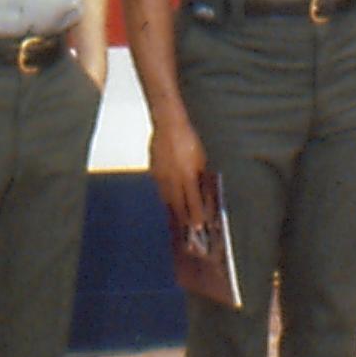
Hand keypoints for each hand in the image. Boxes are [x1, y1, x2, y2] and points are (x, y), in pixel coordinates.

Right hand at [149, 112, 211, 232]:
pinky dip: (166, 198)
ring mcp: (161, 176)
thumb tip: (202, 192)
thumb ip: (199, 176)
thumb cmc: (188, 139)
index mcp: (188, 175)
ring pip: (167, 200)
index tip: (199, 226)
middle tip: (188, 231)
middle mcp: (173, 179)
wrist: (168, 125)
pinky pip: (160, 190)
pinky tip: (170, 202)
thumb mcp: (200, 159)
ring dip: (174, 211)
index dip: (196, 216)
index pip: (193, 202)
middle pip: (178, 206)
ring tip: (180, 222)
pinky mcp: (153, 172)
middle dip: (184, 220)